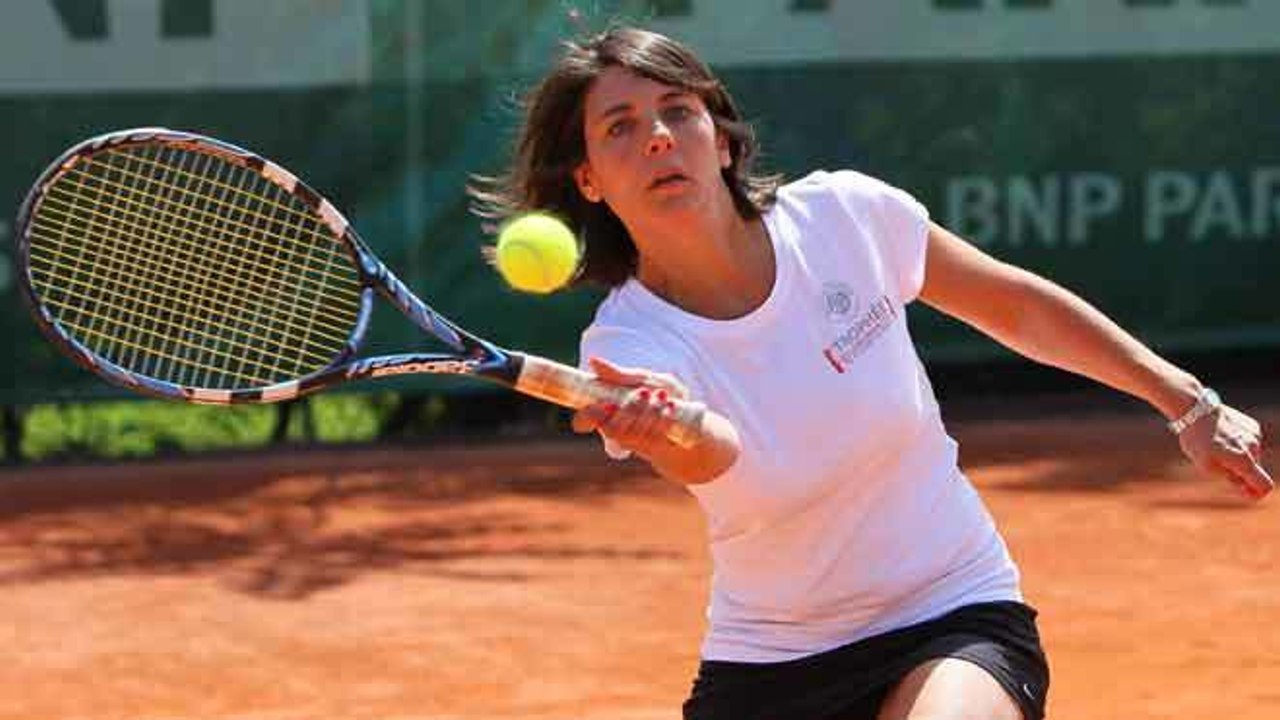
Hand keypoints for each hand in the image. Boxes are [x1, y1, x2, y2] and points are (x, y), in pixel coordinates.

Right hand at [571, 357, 689, 457]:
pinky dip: (664, 419)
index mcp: (604, 413)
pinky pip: (655, 439)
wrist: (686, 411)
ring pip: (635, 436)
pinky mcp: (653, 449)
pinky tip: (671, 405)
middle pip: (614, 429)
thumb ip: (617, 374)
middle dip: (631, 409)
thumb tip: (593, 361)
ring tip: (662, 394)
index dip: (591, 416)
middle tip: (645, 391)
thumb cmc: (656, 391)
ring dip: (649, 413)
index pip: (583, 421)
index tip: (610, 404)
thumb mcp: (638, 379)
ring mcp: (634, 442)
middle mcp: (616, 431)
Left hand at [1178, 403, 1272, 499]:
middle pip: (1254, 471)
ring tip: (1216, 447)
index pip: (1264, 486)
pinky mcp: (1252, 425)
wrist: (1195, 410)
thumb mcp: (1206, 466)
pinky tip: (1222, 436)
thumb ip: (1229, 479)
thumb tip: (1245, 487)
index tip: (1244, 492)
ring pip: (1250, 456)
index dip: (1257, 494)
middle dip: (1240, 473)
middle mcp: (1254, 448)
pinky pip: (1248, 442)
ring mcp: (1255, 435)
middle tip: (1217, 465)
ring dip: (1237, 457)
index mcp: (1243, 461)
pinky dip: (1238, 444)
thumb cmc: (1197, 440)